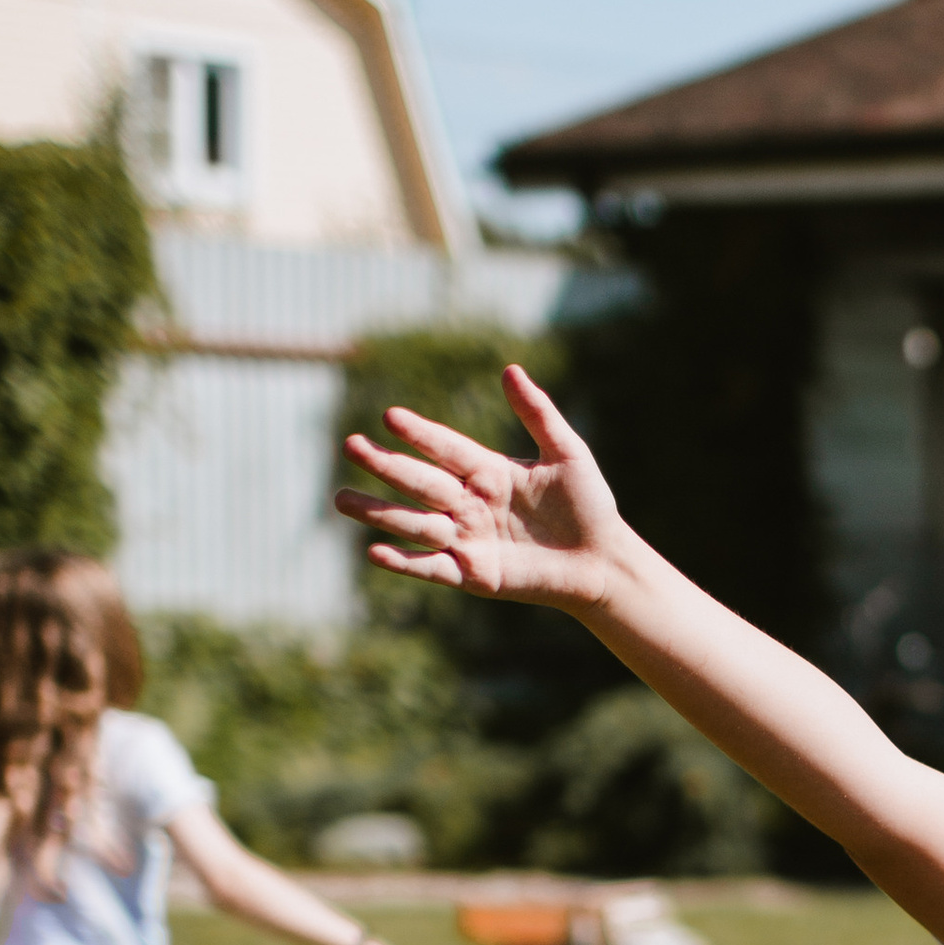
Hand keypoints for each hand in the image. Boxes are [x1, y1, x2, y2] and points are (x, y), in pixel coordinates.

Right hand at [334, 365, 626, 608]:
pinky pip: (432, 566)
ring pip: (415, 523)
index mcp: (488, 471)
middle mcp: (470, 503)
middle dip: (385, 466)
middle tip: (350, 445)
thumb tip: (510, 370)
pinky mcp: (474, 574)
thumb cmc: (589, 505)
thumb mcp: (568, 454)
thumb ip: (538, 414)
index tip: (390, 417)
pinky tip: (374, 552)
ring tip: (340, 500)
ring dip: (378, 513)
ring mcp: (468, 539)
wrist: (603, 561)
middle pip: (420, 482)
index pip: (446, 448)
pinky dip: (404, 561)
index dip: (421, 434)